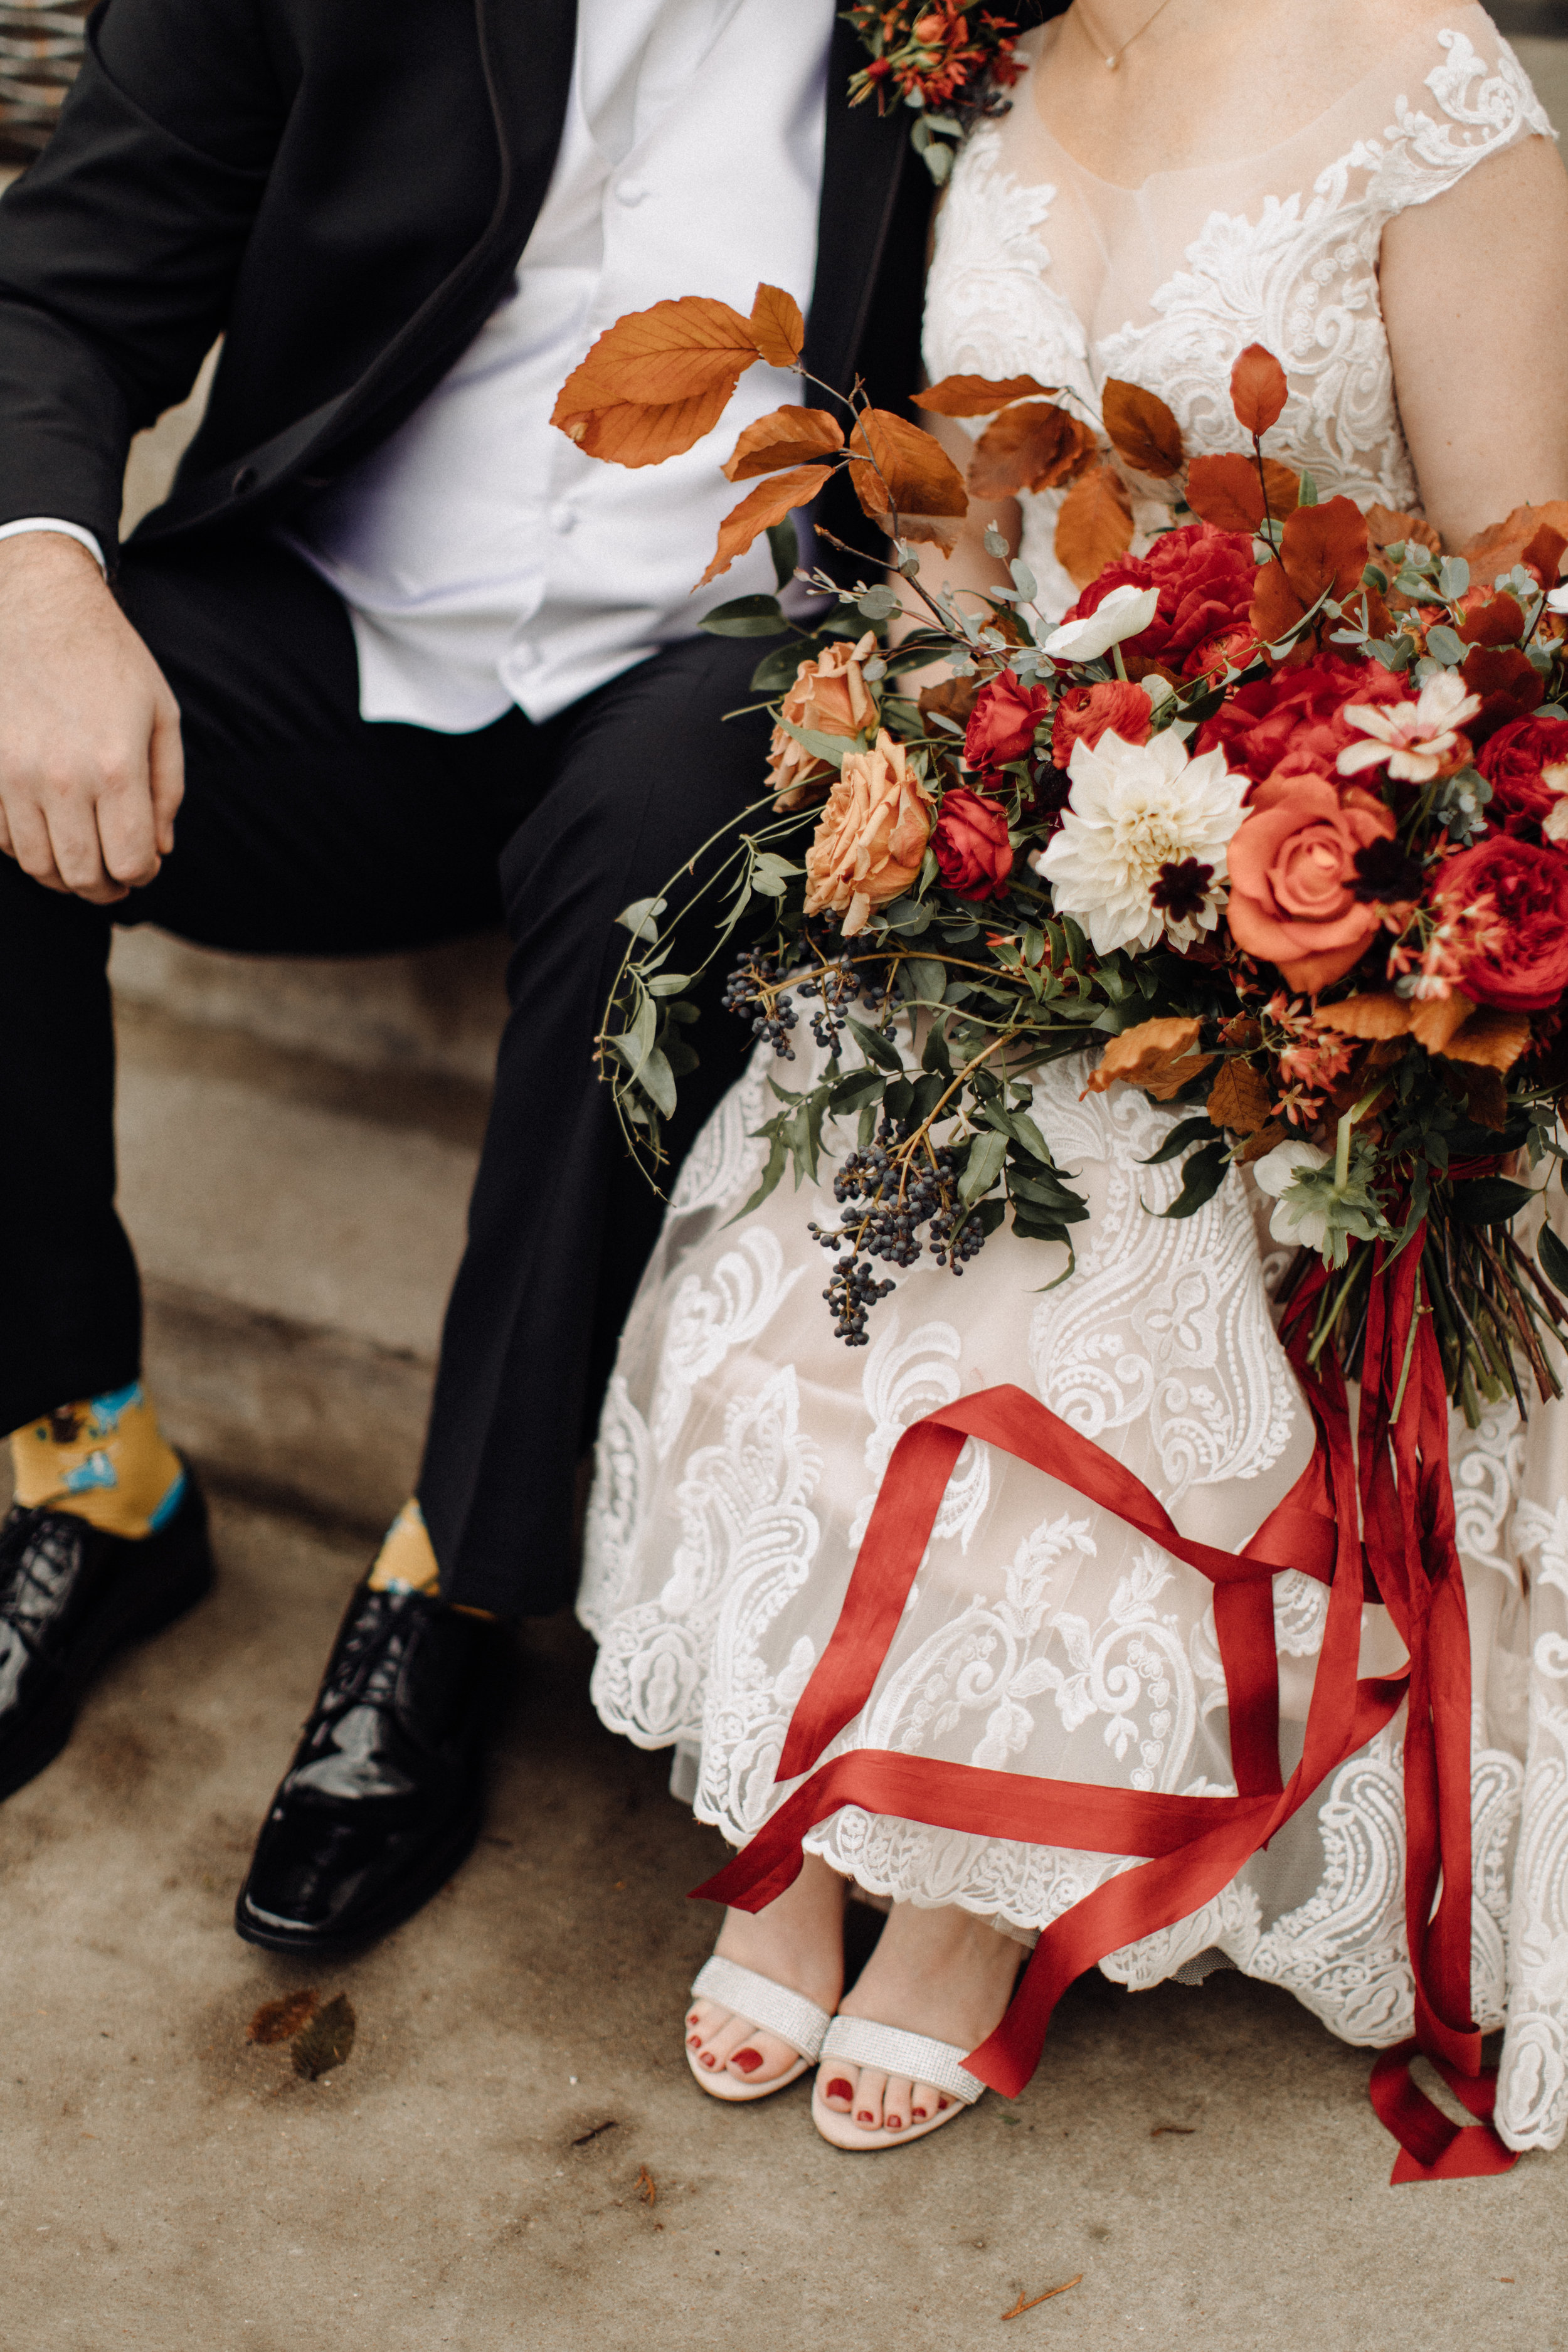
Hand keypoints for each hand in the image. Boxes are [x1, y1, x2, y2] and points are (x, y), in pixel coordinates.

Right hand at [0, 531, 182, 904]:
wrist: (37, 607)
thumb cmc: (108, 658)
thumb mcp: (161, 715)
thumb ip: (167, 789)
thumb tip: (161, 847)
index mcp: (116, 768)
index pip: (129, 862)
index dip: (141, 875)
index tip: (144, 864)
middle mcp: (62, 779)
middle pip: (81, 874)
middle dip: (104, 887)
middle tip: (114, 877)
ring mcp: (14, 775)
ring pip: (36, 864)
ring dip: (63, 874)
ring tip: (81, 859)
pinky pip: (1, 837)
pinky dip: (24, 846)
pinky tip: (46, 829)